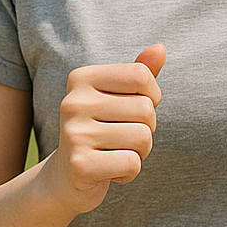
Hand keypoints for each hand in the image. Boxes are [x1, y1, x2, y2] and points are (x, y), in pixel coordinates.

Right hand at [46, 43, 165, 214]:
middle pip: (145, 109)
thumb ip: (138, 73)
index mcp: (81, 78)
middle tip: (123, 138)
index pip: (140, 75)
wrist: (66, 178)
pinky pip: (132, 164)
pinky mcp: (79, 165)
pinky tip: (109, 172)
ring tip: (116, 153)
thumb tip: (161, 48)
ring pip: (143, 138)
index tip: (137, 110)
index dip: (152, 96)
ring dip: (140, 152)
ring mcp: (73, 134)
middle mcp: (73, 102)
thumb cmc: (101, 130)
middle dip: (146, 129)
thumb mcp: (117, 99)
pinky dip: (129, 173)